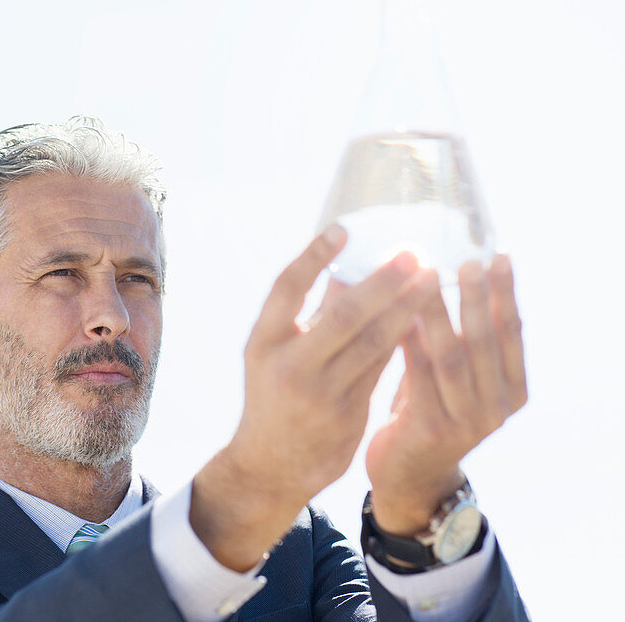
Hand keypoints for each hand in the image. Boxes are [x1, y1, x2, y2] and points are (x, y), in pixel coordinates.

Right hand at [191, 225, 434, 569]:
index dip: (313, 257)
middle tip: (412, 254)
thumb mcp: (276, 353)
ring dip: (407, 308)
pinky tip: (426, 319)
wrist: (271, 464)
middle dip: (382, 282)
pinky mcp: (346, 414)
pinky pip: (382, 369)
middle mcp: (289, 366)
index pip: (286, 288)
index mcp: (263, 342)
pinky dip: (404, 341)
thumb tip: (347, 268)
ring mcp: (318, 393)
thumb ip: (310, 316)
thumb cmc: (274, 395)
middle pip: (342, 315)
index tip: (342, 229)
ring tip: (431, 279)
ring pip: (372, 342)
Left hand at [365, 255, 527, 534]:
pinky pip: (419, 376)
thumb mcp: (452, 378)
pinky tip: (398, 315)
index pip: (513, 333)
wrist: (407, 477)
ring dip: (440, 314)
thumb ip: (457, 340)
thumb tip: (443, 273)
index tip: (499, 255)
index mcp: (512, 390)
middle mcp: (497, 406)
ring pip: (452, 356)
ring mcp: (467, 420)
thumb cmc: (426, 412)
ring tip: (428, 278)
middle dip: (477, 297)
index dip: (506, 294)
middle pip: (486, 341)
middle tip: (468, 260)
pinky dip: (410, 343)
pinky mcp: (433, 429)